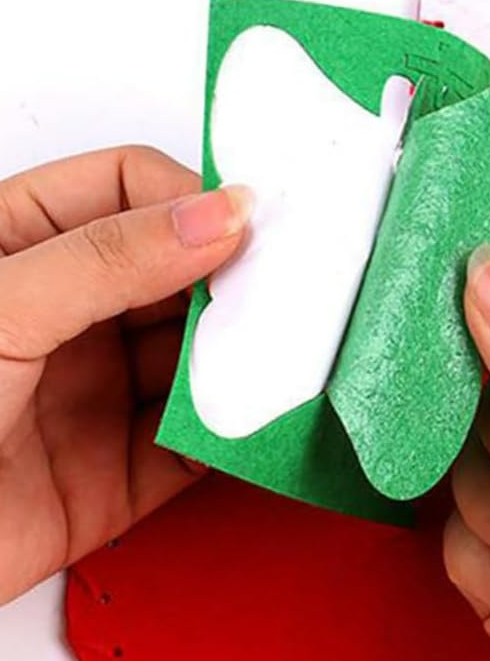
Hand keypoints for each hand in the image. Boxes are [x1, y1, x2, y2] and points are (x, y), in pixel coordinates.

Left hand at [0, 147, 250, 603]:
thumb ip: (109, 258)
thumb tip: (216, 215)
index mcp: (20, 248)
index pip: (127, 189)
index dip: (192, 197)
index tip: (255, 223)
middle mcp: (69, 317)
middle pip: (179, 276)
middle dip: (237, 282)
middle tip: (291, 292)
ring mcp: (100, 394)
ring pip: (199, 360)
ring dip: (245, 360)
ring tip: (289, 356)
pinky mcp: (124, 471)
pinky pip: (198, 443)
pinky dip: (237, 434)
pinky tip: (262, 421)